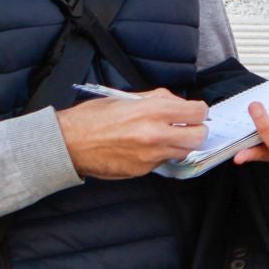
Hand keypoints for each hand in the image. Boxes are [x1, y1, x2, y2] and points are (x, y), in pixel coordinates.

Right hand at [57, 89, 208, 178]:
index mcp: (152, 111)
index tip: (193, 112)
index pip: (197, 112)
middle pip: (199, 136)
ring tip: (164, 137)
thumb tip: (177, 103)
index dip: (198, 111)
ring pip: (184, 152)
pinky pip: (163, 161)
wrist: (69, 143)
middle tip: (186, 127)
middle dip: (196, 130)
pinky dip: (160, 155)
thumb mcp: (127, 98)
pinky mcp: (143, 169)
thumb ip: (157, 99)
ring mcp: (150, 155)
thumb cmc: (93, 118)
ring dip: (180, 144)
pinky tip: (144, 147)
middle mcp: (155, 134)